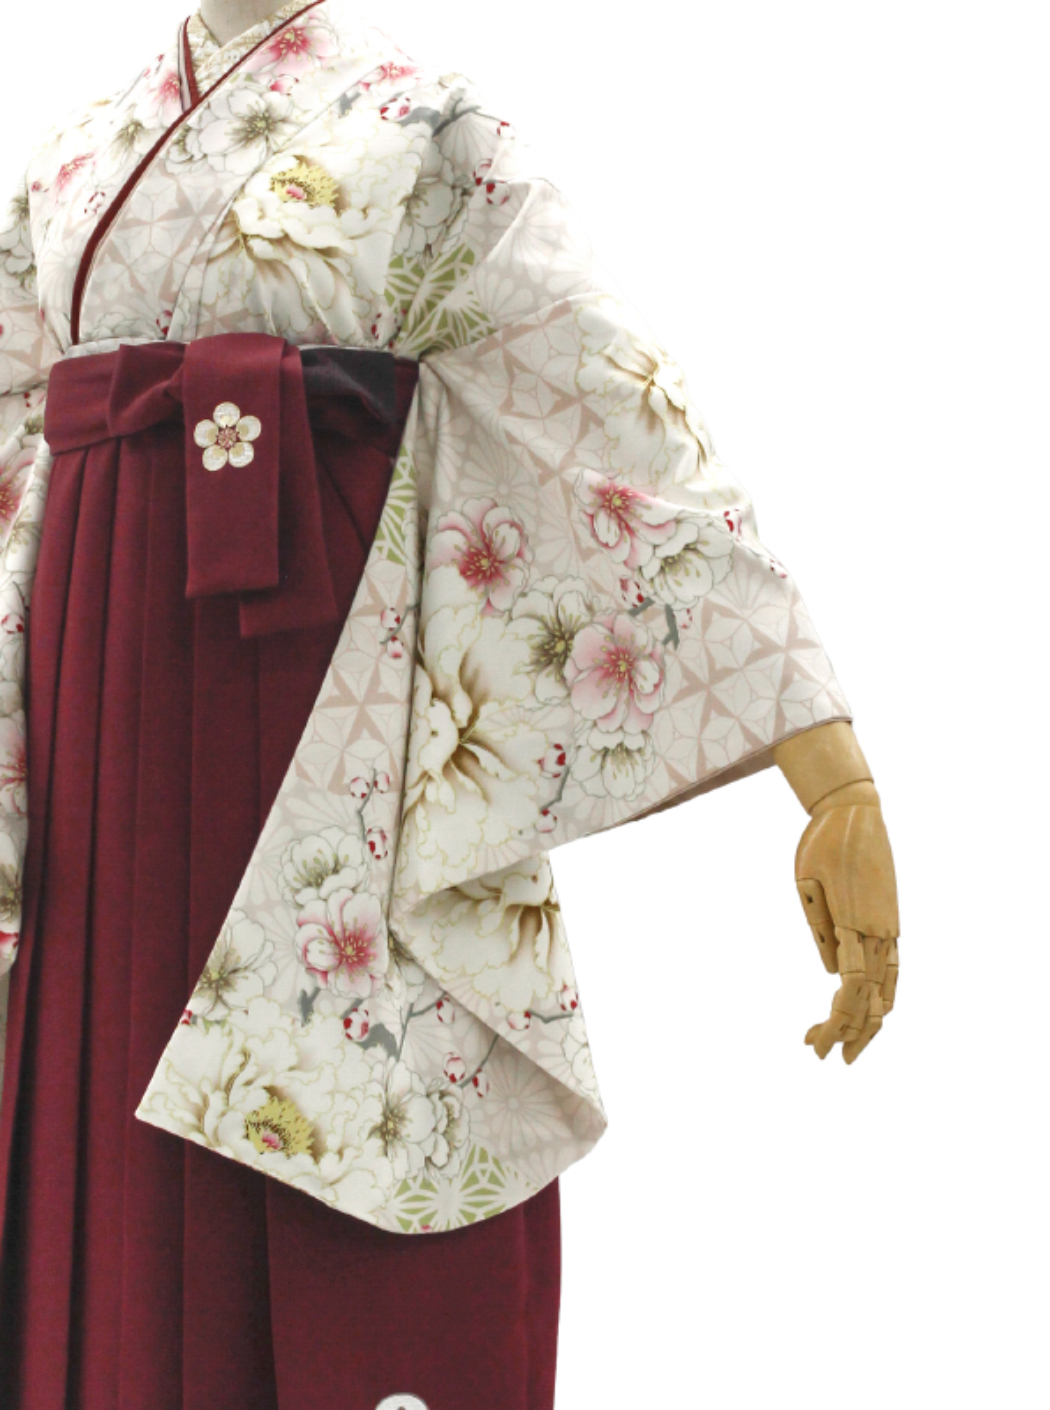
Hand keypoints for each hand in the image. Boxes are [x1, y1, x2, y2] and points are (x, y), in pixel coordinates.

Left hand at [794, 786, 899, 1062]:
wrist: (855, 812)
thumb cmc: (821, 846)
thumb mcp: (805, 885)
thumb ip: (821, 930)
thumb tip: (830, 974)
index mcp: (854, 923)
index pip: (849, 991)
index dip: (834, 1024)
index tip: (814, 1046)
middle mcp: (880, 931)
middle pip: (871, 1000)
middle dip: (848, 1033)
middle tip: (820, 1055)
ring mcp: (891, 926)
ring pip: (889, 989)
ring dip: (870, 1022)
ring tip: (850, 1048)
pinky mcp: (892, 919)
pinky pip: (895, 967)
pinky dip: (887, 995)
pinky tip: (877, 1010)